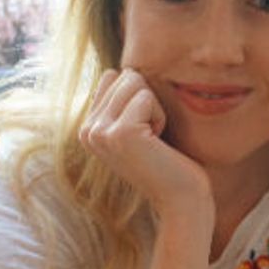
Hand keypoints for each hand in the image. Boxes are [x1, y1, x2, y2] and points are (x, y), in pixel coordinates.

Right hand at [79, 69, 212, 221]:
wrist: (181, 198)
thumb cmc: (168, 160)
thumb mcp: (137, 126)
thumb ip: (121, 100)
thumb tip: (118, 70)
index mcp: (87, 128)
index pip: (113, 76)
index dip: (140, 98)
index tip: (144, 131)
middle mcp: (87, 130)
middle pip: (125, 76)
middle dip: (148, 102)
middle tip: (151, 138)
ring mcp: (99, 132)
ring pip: (134, 82)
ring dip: (154, 108)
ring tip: (153, 140)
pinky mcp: (120, 134)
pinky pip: (146, 97)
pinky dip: (160, 117)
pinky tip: (157, 144)